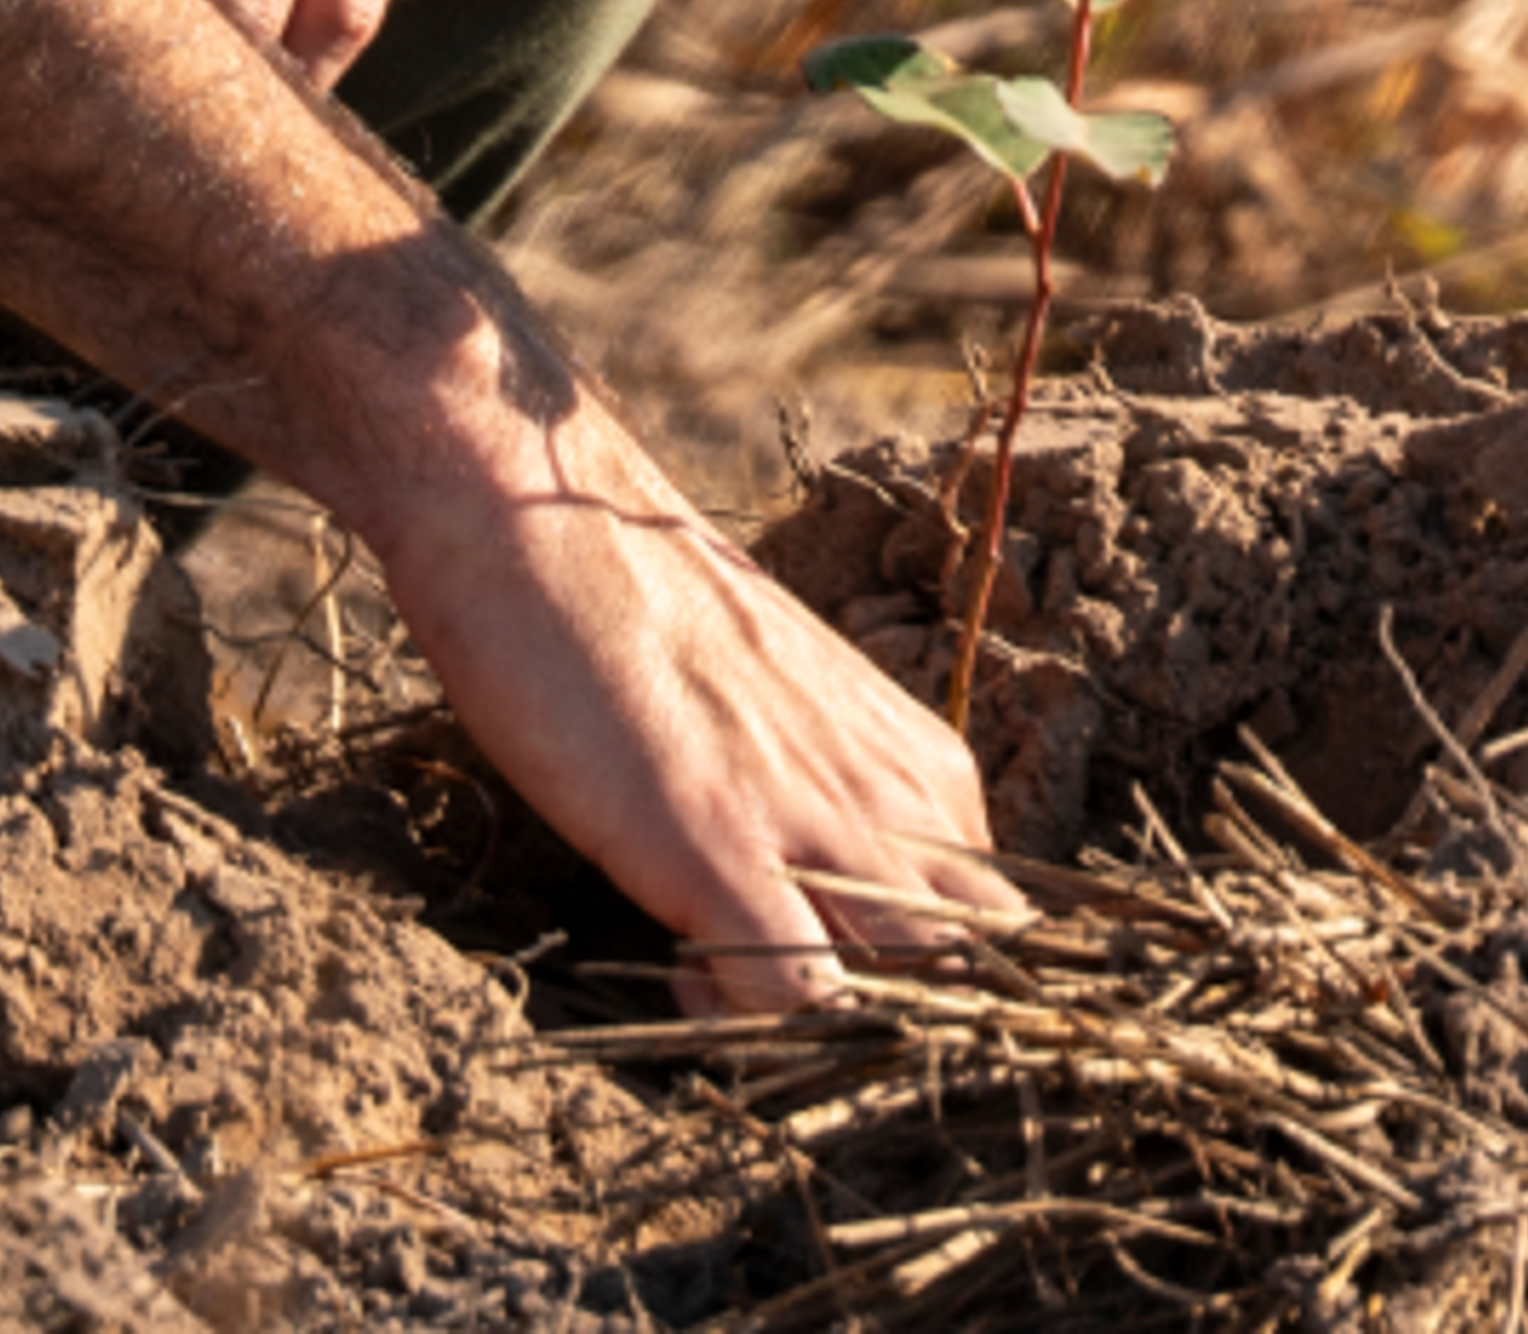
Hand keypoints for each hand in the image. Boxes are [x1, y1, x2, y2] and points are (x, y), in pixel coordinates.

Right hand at [362, 385, 1016, 1016]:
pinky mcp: (719, 842)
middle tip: (778, 985)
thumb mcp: (774, 696)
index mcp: (913, 756)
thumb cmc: (634, 598)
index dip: (914, 970)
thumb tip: (815, 878)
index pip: (989, 922)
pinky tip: (677, 964)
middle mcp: (890, 790)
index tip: (819, 953)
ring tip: (728, 977)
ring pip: (909, 991)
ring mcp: (812, 818)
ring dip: (828, 1021)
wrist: (538, 505)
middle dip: (894, 1012)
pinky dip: (744, 1018)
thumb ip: (822, 780)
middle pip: (973, 968)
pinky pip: (800, 998)